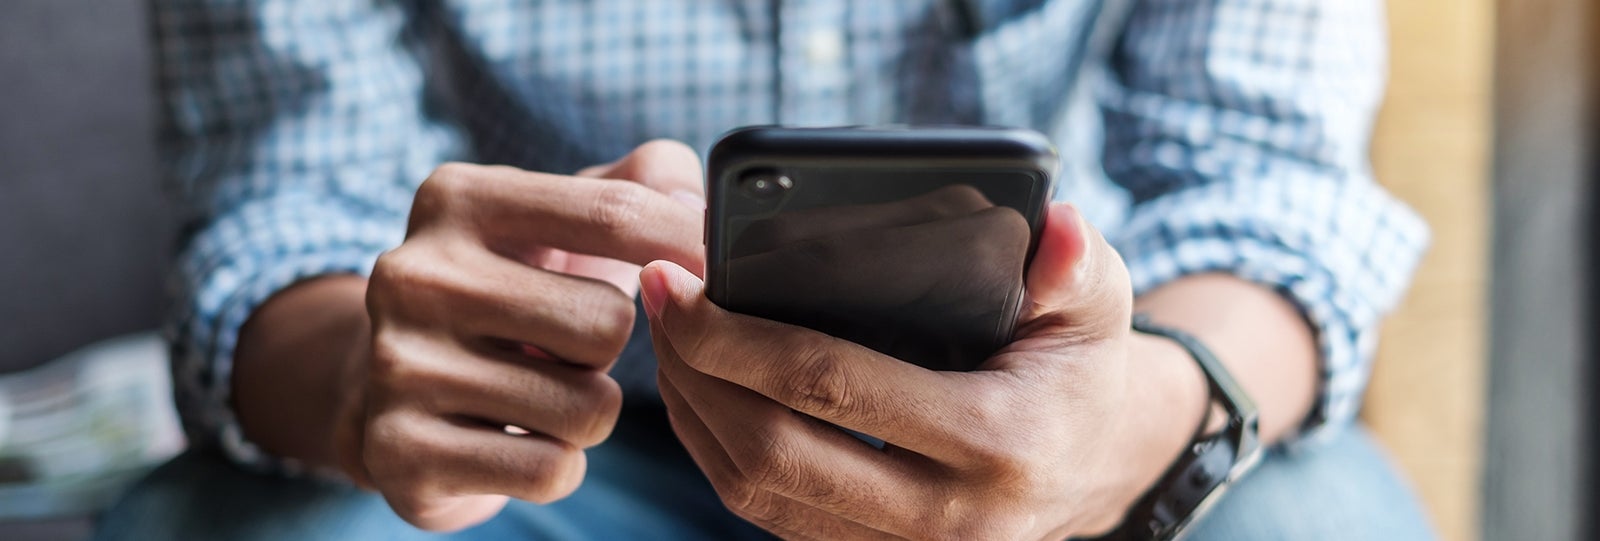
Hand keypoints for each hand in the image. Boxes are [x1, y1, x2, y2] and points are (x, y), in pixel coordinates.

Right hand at [342, 141, 705, 530]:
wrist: (385, 385)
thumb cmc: (512, 289)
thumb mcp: (560, 218)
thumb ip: (642, 182)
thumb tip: (696, 200)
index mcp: (458, 197)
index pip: (614, 213)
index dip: (686, 246)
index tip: (719, 270)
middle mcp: (414, 273)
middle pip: (608, 323)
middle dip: (610, 349)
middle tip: (566, 348)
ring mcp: (398, 364)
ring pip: (587, 407)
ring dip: (589, 412)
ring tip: (540, 391)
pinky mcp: (400, 451)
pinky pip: (550, 470)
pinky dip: (557, 464)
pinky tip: (518, 438)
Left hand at [642, 203, 1208, 539]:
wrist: (1098, 466)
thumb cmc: (1080, 369)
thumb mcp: (1096, 306)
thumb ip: (1076, 264)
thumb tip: (1053, 227)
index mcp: (994, 442)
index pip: (831, 387)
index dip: (738, 336)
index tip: (681, 281)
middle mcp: (943, 516)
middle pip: (771, 453)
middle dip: (695, 372)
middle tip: (658, 298)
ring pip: (754, 495)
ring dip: (694, 413)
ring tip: (667, 336)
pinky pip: (767, 514)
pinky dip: (716, 450)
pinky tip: (700, 388)